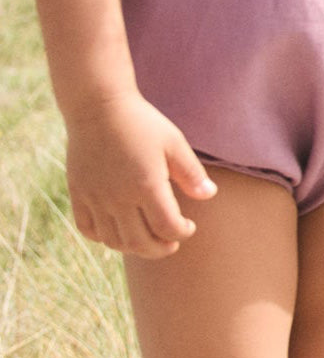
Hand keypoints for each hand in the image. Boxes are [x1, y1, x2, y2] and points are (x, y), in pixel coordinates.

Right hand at [64, 92, 216, 258]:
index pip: (166, 226)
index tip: (189, 228)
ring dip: (133, 247)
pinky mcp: (79, 195)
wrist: (99, 108)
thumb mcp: (173, 142)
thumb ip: (191, 172)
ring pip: (113, 241)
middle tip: (172, 245)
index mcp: (146, 186)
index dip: (181, 232)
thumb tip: (209, 195)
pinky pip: (88, 229)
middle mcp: (118, 199)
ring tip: (148, 240)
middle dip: (160, 249)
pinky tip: (117, 231)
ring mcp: (95, 199)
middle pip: (139, 242)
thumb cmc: (142, 123)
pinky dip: (103, 238)